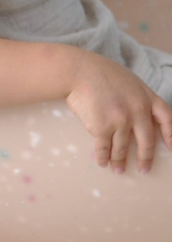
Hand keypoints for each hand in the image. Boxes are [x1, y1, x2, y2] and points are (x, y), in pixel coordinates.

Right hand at [65, 51, 171, 172]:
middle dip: (145, 158)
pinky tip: (102, 162)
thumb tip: (139, 115)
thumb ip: (137, 97)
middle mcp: (138, 111)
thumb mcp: (129, 81)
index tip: (171, 149)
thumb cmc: (100, 73)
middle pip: (146, 141)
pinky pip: (104, 148)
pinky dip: (103, 157)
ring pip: (122, 148)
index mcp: (147, 97)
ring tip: (118, 170)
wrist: (78, 71)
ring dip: (119, 161)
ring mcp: (120, 121)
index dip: (171, 136)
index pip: (167, 120)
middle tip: (144, 169)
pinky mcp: (101, 127)